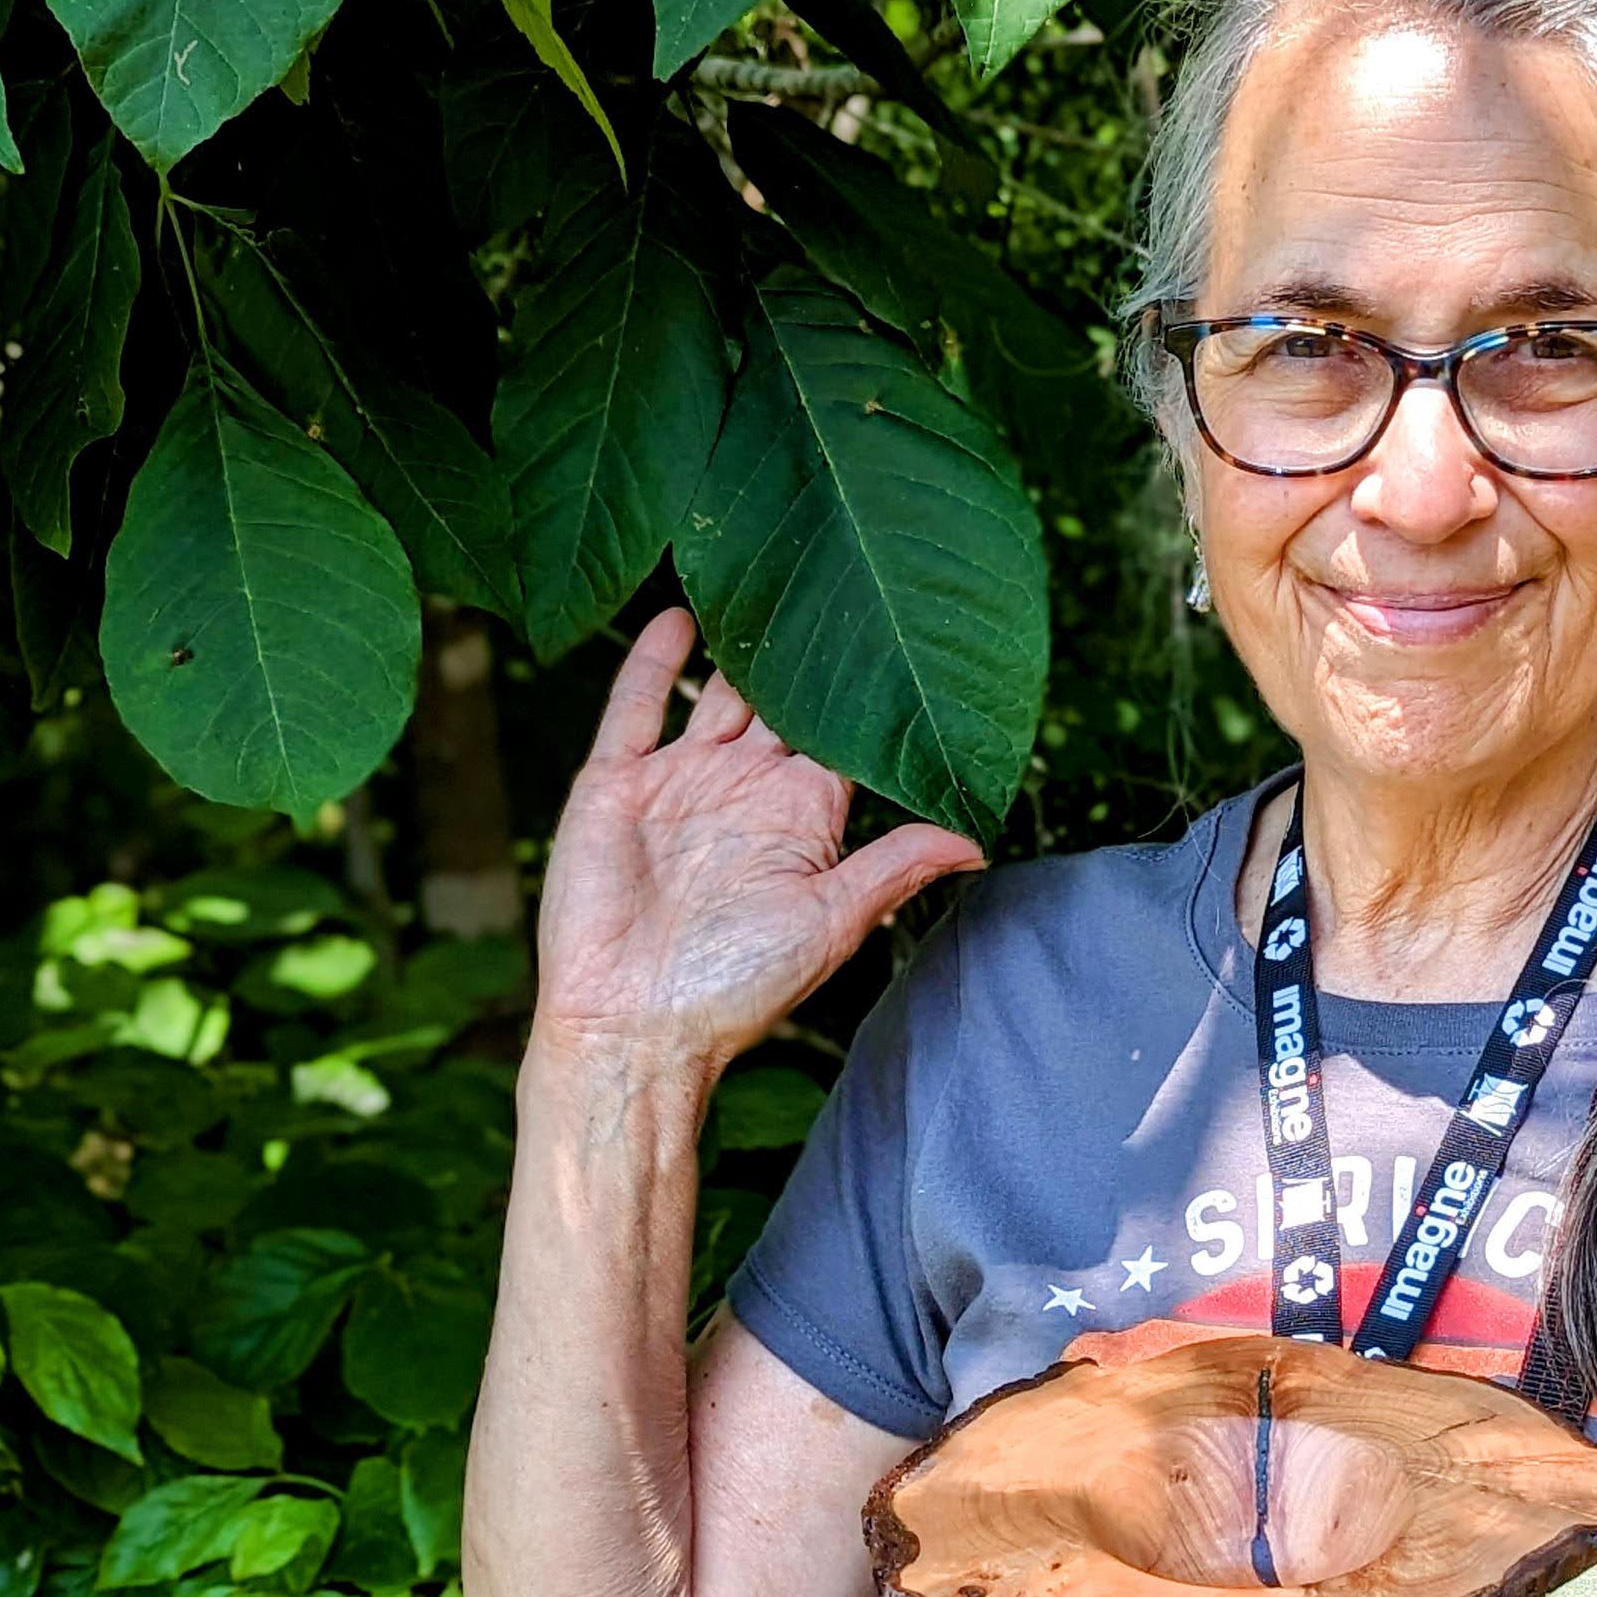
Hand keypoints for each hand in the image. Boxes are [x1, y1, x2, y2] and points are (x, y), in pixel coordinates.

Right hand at [529, 609, 983, 1085]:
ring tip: (762, 570)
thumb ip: (895, 865)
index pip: (844, 735)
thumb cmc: (736, 990)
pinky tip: (680, 611)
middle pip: (781, 699)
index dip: (867, 688)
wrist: (633, 1026)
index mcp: (802, 816)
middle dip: (805, 647)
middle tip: (836, 570)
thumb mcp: (831, 922)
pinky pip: (635, 705)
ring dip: (736, 639)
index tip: (903, 627)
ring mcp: (679, 780)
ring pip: (715, 692)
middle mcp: (745, 788)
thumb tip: (981, 837)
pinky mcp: (614, 782)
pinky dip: (653, 658)